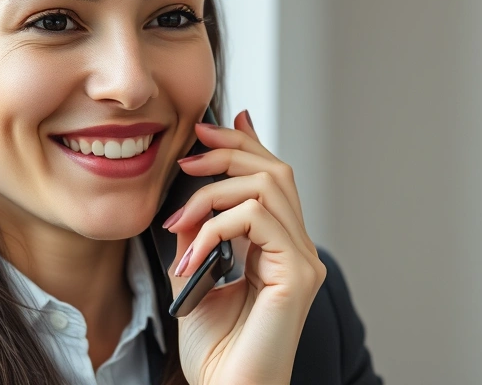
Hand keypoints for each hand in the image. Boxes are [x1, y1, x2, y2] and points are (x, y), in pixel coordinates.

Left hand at [162, 110, 325, 384]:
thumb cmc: (213, 350)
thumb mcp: (196, 274)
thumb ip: (199, 233)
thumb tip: (189, 192)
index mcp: (278, 248)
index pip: (271, 179)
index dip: (243, 145)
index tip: (207, 130)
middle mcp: (297, 250)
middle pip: (276, 170)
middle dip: (228, 152)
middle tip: (187, 158)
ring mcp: (303, 261)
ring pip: (268, 185)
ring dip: (212, 193)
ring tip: (178, 222)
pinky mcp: (298, 275)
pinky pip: (257, 218)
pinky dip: (216, 225)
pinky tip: (192, 252)